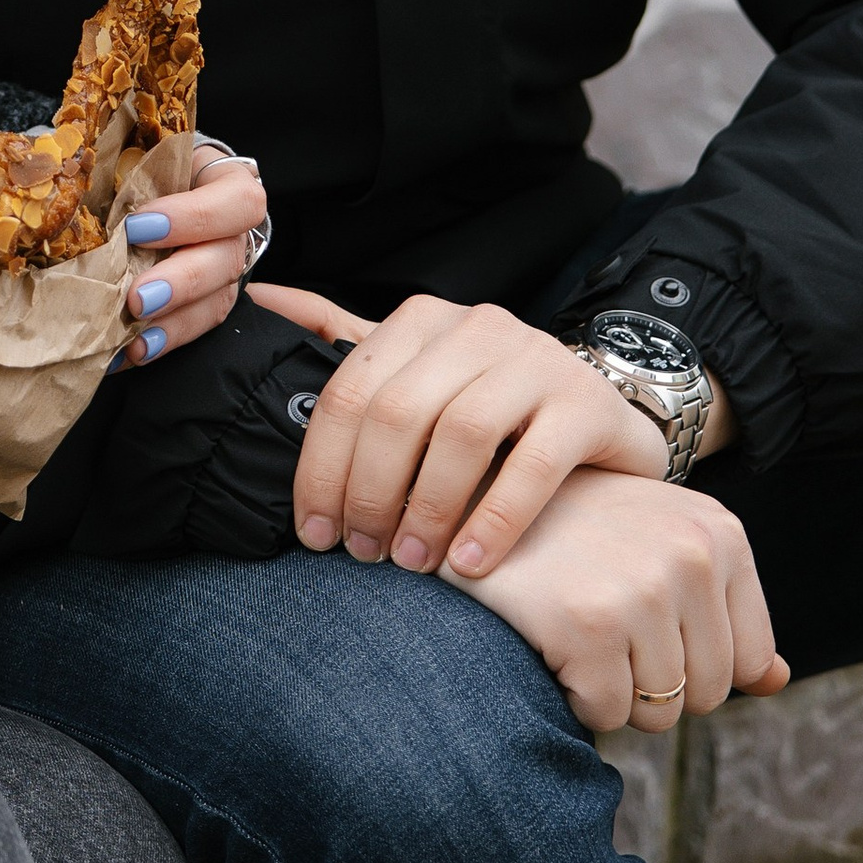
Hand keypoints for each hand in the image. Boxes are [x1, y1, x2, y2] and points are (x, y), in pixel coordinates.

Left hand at [119, 150, 269, 365]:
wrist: (147, 184)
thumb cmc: (143, 163)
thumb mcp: (138, 152)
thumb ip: (117, 163)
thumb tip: (56, 170)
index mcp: (225, 181)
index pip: (237, 199)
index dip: (195, 217)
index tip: (139, 227)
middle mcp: (234, 230)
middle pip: (228, 259)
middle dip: (182, 282)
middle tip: (136, 298)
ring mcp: (224, 271)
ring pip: (216, 302)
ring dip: (174, 323)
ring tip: (135, 339)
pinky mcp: (205, 303)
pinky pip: (192, 328)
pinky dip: (161, 341)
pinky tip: (129, 352)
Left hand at [249, 283, 726, 576]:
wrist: (600, 427)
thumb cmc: (491, 412)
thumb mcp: (415, 373)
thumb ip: (341, 338)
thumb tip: (262, 298)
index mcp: (421, 319)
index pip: (350, 392)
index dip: (322, 468)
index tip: (314, 534)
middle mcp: (479, 326)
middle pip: (400, 412)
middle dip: (371, 493)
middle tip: (365, 554)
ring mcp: (538, 359)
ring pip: (463, 433)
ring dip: (428, 509)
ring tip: (413, 564)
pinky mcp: (587, 403)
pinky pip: (534, 464)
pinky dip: (495, 519)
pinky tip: (471, 564)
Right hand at [437, 462, 788, 733]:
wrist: (472, 499)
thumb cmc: (572, 530)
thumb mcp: (660, 548)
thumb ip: (725, 613)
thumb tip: (778, 681)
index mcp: (720, 534)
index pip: (749, 661)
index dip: (693, 661)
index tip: (642, 620)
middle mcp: (691, 557)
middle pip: (706, 693)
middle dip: (654, 682)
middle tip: (602, 625)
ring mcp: (641, 590)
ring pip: (658, 712)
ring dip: (613, 690)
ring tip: (576, 627)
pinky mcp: (589, 625)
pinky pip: (605, 714)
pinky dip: (574, 695)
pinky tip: (549, 639)